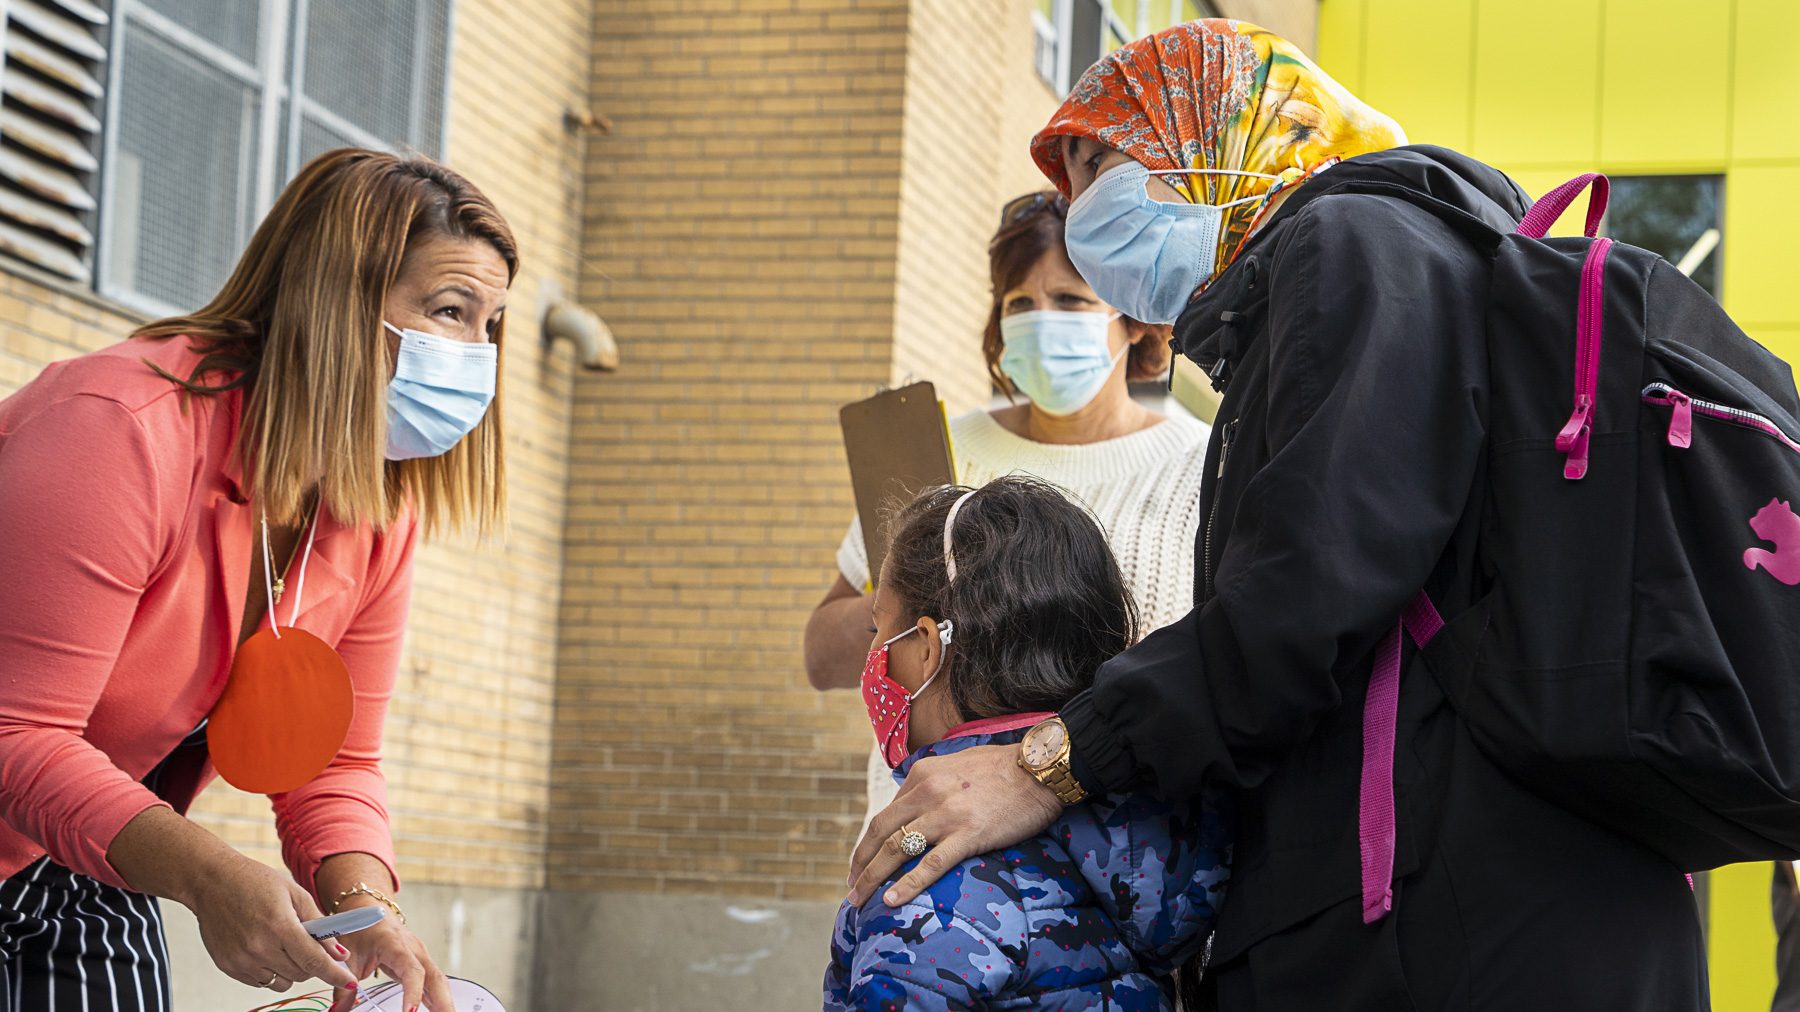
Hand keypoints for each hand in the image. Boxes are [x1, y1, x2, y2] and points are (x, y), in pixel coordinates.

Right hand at [183, 854, 356, 993]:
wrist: (212, 882)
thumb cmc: (255, 882)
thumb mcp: (295, 894)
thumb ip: (320, 925)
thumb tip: (339, 953)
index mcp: (279, 926)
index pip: (314, 960)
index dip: (335, 974)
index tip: (349, 981)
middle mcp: (259, 947)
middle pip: (301, 974)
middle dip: (312, 963)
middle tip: (306, 943)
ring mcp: (241, 960)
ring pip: (282, 982)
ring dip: (291, 969)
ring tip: (282, 944)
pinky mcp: (228, 967)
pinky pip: (260, 982)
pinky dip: (270, 971)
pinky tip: (264, 948)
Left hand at [328, 901, 453, 1011]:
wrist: (369, 909)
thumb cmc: (359, 928)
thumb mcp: (347, 957)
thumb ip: (342, 986)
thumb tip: (338, 1011)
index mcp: (396, 944)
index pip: (411, 971)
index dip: (412, 992)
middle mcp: (414, 950)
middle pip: (435, 977)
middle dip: (443, 1002)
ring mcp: (420, 956)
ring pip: (438, 980)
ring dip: (445, 1002)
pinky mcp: (420, 963)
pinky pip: (434, 982)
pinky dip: (438, 998)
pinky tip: (440, 1011)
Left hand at [847, 744, 1063, 907]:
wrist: (1041, 767)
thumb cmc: (1006, 767)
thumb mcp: (958, 763)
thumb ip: (935, 782)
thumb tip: (919, 802)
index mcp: (923, 774)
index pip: (887, 812)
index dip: (869, 841)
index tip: (863, 862)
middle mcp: (927, 792)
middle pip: (880, 831)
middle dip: (861, 862)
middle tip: (853, 887)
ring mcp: (946, 814)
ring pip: (896, 848)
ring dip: (873, 877)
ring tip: (860, 900)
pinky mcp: (968, 834)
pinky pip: (931, 864)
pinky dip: (907, 884)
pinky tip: (891, 901)